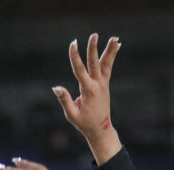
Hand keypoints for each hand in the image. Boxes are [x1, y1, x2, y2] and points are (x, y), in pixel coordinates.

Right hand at [53, 34, 121, 163]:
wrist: (101, 130)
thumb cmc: (84, 123)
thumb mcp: (72, 115)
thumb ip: (65, 100)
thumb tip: (56, 88)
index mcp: (88, 91)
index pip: (80, 70)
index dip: (75, 56)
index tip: (73, 43)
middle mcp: (98, 85)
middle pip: (95, 63)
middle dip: (93, 49)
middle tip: (94, 35)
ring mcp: (103, 84)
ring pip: (106, 64)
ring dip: (110, 51)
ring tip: (116, 38)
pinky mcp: (105, 85)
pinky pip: (108, 67)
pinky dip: (112, 56)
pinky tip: (117, 46)